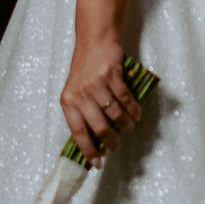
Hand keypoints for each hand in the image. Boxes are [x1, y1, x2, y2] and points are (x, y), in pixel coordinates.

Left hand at [60, 34, 141, 166]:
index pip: (77, 132)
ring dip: (126, 126)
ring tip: (130, 127)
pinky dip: (134, 110)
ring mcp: (97, 85)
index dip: (88, 150)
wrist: (94, 40)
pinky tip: (136, 114)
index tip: (98, 163)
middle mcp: (81, 94)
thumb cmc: (85, 69)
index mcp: (68, 101)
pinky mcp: (112, 75)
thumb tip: (94, 142)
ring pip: (116, 115)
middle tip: (118, 145)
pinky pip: (126, 100)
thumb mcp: (75, 91)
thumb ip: (82, 113)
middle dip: (112, 142)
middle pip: (99, 128)